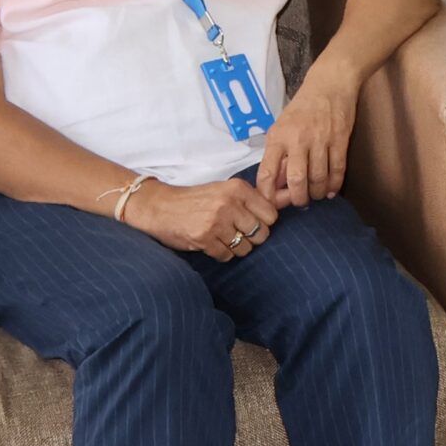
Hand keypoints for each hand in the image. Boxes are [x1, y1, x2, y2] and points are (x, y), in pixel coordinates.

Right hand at [123, 178, 279, 260]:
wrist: (159, 206)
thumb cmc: (196, 200)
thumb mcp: (225, 191)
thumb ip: (252, 199)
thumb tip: (286, 204)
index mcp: (238, 189)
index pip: (271, 215)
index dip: (264, 223)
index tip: (252, 223)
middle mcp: (230, 204)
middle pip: (262, 234)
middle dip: (252, 238)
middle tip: (236, 233)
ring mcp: (216, 222)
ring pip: (245, 248)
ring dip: (236, 248)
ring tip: (222, 237)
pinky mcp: (204, 238)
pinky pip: (227, 256)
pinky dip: (222, 254)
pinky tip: (211, 243)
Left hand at [257, 74, 356, 207]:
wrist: (330, 85)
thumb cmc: (302, 108)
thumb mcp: (281, 127)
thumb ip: (278, 154)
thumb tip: (278, 184)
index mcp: (278, 137)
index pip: (267, 172)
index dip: (268, 194)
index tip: (271, 204)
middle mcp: (297, 139)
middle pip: (296, 180)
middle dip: (298, 198)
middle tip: (300, 202)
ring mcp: (320, 140)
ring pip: (319, 177)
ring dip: (318, 193)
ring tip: (317, 195)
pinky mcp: (340, 139)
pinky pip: (338, 169)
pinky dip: (335, 184)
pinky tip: (331, 191)